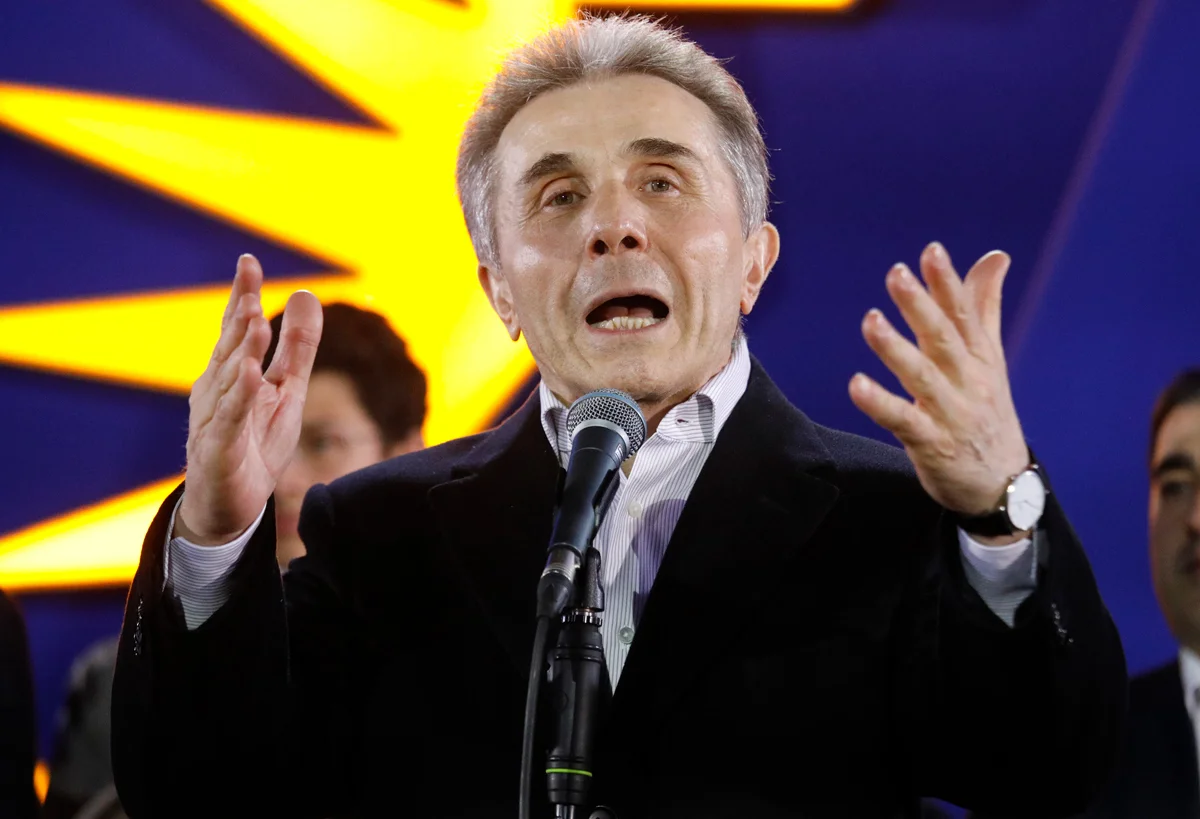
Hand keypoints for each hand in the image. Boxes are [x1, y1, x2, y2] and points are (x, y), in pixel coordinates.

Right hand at [176, 255, 322, 544]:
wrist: (230, 507)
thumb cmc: (254, 443)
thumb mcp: (286, 389)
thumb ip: (297, 346)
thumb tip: (305, 293)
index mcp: (232, 373)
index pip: (236, 328)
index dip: (241, 295)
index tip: (249, 261)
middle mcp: (216, 390)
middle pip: (228, 347)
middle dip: (238, 316)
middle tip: (249, 286)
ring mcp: (214, 420)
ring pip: (227, 379)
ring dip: (239, 349)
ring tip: (253, 319)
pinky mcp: (219, 450)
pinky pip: (228, 420)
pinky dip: (237, 397)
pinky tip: (249, 376)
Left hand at [848, 242, 1028, 523]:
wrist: (1006, 485)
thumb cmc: (989, 411)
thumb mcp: (991, 358)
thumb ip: (984, 306)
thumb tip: (994, 256)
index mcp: (980, 357)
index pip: (964, 313)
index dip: (948, 282)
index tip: (931, 251)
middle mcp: (968, 381)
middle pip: (943, 338)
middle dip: (921, 305)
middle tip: (896, 273)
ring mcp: (951, 413)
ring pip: (922, 376)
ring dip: (896, 348)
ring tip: (871, 320)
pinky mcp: (932, 444)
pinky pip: (903, 421)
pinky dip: (880, 404)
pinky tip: (856, 385)